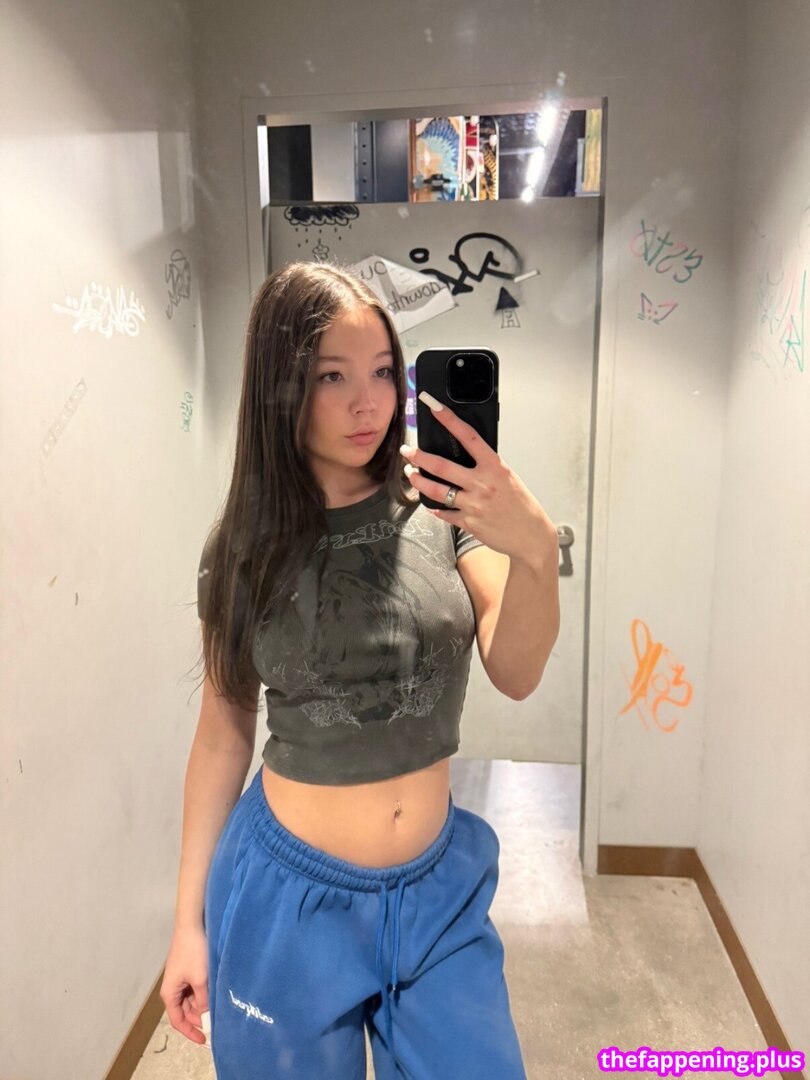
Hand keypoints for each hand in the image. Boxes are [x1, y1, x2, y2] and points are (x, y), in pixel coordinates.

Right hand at [160, 925, 209, 1045]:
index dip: (190, 1032)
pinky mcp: (188, 970)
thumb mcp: (200, 979)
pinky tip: (215, 995)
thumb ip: (203, 1000)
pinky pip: (195, 989)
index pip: (178, 1021)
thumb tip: (206, 1016)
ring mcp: (181, 979)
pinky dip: (204, 995)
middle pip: (185, 1012)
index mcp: (170, 993)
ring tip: (218, 1010)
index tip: (204, 1040)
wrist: (192, 925)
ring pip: (191, 1001)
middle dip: (199, 1019)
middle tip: (216, 1025)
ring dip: (203, 1006)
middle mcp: (173, 988)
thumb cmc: (193, 952)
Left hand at [401, 393, 556, 561]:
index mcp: (495, 467)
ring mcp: (474, 504)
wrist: (531, 536)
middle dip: (418, 457)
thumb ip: (486, 467)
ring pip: (436, 490)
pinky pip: (444, 513)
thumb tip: (463, 455)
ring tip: (410, 474)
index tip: (433, 406)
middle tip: (406, 451)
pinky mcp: (468, 522)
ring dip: (418, 481)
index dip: (449, 419)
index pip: (468, 436)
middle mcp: (483, 484)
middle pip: (441, 466)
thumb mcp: (508, 478)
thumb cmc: (521, 505)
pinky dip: (435, 507)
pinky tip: (430, 503)